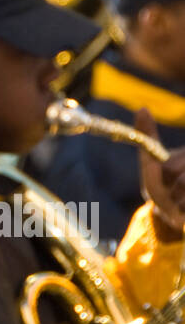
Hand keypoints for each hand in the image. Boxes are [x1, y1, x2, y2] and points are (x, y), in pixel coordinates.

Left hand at [137, 108, 184, 236]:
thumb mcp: (150, 160)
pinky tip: (183, 210)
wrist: (169, 216)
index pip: (171, 166)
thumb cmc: (160, 185)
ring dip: (176, 201)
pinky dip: (182, 210)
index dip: (167, 172)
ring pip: (184, 187)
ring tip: (178, 200)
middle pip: (180, 178)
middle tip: (171, 190)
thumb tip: (143, 107)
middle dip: (170, 188)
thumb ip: (147, 134)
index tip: (166, 176)